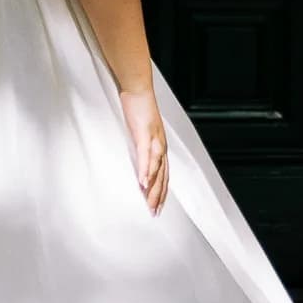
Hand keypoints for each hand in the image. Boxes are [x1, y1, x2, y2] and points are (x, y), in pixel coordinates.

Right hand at [121, 87, 169, 213]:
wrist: (138, 89)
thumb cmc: (139, 108)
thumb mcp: (141, 131)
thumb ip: (141, 147)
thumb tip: (138, 162)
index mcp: (160, 146)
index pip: (164, 174)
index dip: (162, 191)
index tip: (158, 206)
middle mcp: (161, 145)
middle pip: (163, 176)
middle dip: (159, 196)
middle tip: (155, 213)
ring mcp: (154, 140)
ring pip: (157, 169)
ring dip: (153, 188)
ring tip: (150, 204)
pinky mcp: (145, 134)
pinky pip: (146, 156)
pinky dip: (146, 171)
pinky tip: (143, 183)